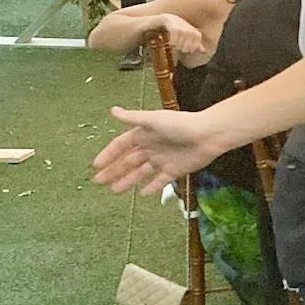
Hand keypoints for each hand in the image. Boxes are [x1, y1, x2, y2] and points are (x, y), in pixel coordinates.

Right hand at [92, 109, 222, 195]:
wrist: (209, 135)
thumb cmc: (181, 124)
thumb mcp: (154, 120)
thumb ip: (133, 117)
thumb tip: (112, 110)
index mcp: (145, 134)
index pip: (121, 146)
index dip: (108, 154)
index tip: (95, 166)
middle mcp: (152, 147)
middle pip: (128, 161)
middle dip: (113, 171)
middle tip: (98, 181)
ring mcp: (163, 160)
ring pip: (141, 173)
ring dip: (128, 181)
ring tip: (114, 190)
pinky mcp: (175, 170)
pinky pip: (160, 181)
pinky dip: (152, 187)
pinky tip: (142, 194)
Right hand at [156, 15, 205, 54]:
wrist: (172, 20)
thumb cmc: (184, 29)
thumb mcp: (192, 36)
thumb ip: (198, 45)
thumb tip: (204, 52)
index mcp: (198, 35)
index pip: (192, 50)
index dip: (187, 50)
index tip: (185, 45)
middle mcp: (192, 33)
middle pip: (185, 50)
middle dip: (181, 48)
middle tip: (179, 42)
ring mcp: (184, 31)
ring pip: (178, 47)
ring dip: (175, 46)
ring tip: (176, 40)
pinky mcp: (175, 30)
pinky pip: (173, 43)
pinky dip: (171, 43)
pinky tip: (172, 38)